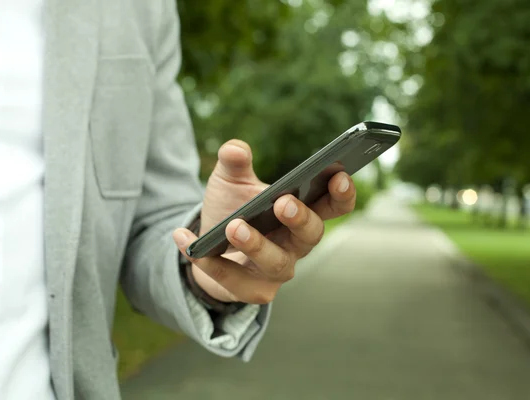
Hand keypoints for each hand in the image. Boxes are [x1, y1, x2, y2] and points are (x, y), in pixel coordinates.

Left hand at [172, 139, 355, 303]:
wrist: (210, 246)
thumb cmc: (232, 208)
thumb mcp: (230, 181)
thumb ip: (234, 163)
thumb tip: (234, 149)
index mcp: (302, 212)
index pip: (334, 205)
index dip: (342, 194)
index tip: (339, 176)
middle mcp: (297, 244)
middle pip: (311, 235)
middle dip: (300, 219)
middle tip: (282, 203)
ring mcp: (278, 269)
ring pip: (277, 263)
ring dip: (256, 245)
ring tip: (233, 226)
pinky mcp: (255, 290)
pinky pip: (237, 282)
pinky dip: (212, 264)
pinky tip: (188, 242)